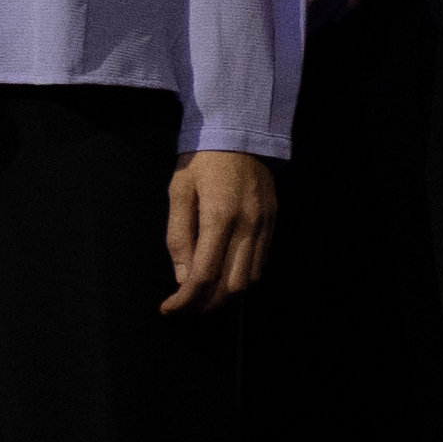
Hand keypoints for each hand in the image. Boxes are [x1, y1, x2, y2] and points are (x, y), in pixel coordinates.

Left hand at [159, 148, 274, 313]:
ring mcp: (265, 225)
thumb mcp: (178, 191)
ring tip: (201, 295)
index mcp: (220, 217)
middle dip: (206, 304)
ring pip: (249, 279)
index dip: (185, 299)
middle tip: (184, 307)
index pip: (204, 275)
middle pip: (231, 286)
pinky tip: (222, 275)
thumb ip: (179, 236)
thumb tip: (182, 277)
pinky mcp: (273, 222)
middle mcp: (248, 225)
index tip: (169, 309)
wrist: (239, 132)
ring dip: (225, 295)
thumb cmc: (201, 160)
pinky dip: (240, 277)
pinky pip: (260, 262)